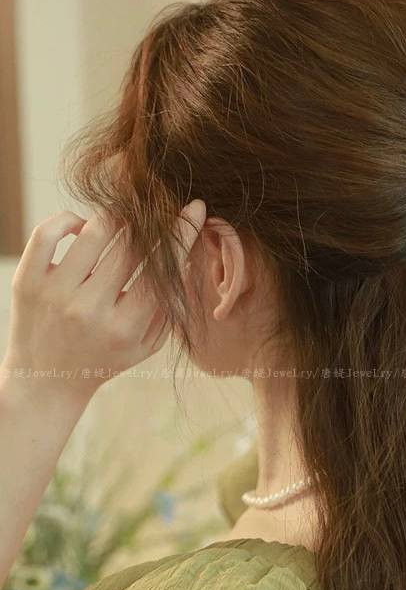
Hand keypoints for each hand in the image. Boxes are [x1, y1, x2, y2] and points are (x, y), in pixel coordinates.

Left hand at [1, 199, 205, 404]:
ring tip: (122, 224)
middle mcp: (89, 309)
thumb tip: (184, 258)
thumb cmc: (105, 358)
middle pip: (130, 245)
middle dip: (152, 221)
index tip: (195, 208)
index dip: (183, 232)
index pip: (162, 267)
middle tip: (158, 210)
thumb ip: (169, 306)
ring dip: (116, 218)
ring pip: (94, 231)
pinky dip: (69, 219)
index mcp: (125, 326)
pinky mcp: (27, 282)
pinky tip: (82, 227)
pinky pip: (47, 233)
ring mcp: (55, 293)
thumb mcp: (147, 344)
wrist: (46, 382)